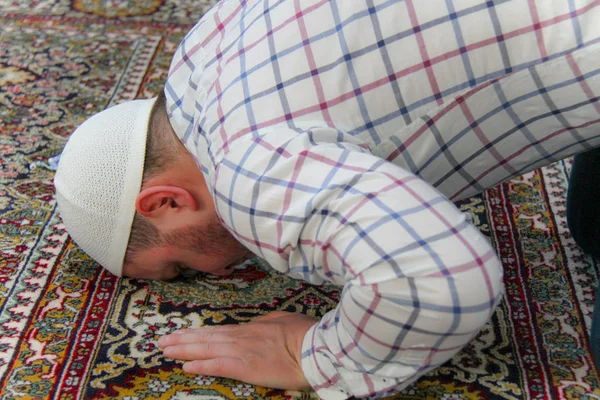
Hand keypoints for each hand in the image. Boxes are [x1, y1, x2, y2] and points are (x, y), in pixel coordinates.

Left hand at [158, 311, 316, 389]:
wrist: (313, 346)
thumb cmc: (303, 333)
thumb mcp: (282, 320)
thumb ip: (266, 323)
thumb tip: (258, 324)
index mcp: (250, 329)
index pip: (216, 332)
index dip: (196, 334)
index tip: (181, 333)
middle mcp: (240, 338)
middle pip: (205, 338)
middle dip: (182, 340)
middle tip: (162, 341)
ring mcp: (241, 351)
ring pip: (206, 349)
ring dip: (184, 350)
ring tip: (166, 350)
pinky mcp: (245, 367)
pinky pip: (217, 366)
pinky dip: (200, 365)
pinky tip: (186, 367)